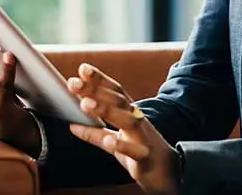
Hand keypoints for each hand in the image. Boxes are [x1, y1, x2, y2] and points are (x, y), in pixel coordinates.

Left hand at [68, 64, 179, 194]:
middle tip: (74, 82)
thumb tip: (73, 126)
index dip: (99, 79)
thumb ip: (96, 134)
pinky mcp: (145, 156)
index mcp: (129, 114)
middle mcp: (137, 120)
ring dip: (106, 110)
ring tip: (85, 104)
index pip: (114, 92)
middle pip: (117, 100)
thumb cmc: (140, 153)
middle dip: (95, 90)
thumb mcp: (115, 142)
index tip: (82, 68)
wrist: (169, 173)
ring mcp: (142, 137)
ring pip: (126, 120)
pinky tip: (109, 139)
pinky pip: (134, 149)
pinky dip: (121, 144)